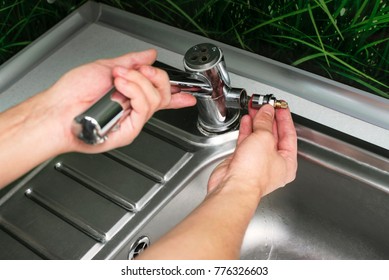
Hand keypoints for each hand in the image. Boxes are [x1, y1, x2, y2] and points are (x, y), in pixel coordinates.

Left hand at [43, 49, 195, 153]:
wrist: (59, 110)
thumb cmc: (74, 92)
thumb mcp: (106, 67)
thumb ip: (131, 62)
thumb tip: (149, 55)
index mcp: (131, 95)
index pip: (160, 95)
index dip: (178, 96)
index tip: (189, 95)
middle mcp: (134, 109)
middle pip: (164, 94)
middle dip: (155, 76)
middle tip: (137, 70)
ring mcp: (133, 120)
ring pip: (156, 99)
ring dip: (138, 81)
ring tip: (119, 78)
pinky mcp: (130, 130)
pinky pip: (145, 108)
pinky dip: (134, 91)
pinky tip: (121, 86)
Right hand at [208, 104, 296, 197]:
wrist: (233, 187)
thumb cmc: (253, 174)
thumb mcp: (264, 139)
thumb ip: (265, 123)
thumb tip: (266, 112)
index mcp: (287, 162)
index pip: (289, 135)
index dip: (284, 118)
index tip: (280, 107)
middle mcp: (273, 164)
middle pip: (274, 136)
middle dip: (268, 119)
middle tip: (266, 105)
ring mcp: (257, 163)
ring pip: (259, 138)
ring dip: (257, 122)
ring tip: (255, 109)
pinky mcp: (243, 161)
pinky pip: (247, 142)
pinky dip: (247, 130)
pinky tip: (246, 121)